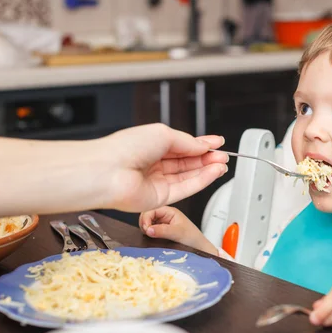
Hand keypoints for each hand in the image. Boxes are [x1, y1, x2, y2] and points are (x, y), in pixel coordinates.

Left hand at [102, 123, 228, 212]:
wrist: (107, 172)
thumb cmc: (124, 148)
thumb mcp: (163, 134)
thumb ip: (187, 142)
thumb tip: (203, 145)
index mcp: (151, 145)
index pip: (181, 146)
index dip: (201, 144)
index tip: (217, 143)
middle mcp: (153, 164)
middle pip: (187, 162)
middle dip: (207, 158)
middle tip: (223, 155)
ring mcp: (156, 182)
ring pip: (188, 176)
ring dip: (207, 170)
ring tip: (222, 163)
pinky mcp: (160, 198)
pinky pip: (185, 189)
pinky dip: (201, 181)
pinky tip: (213, 173)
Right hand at [139, 206, 218, 255]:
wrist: (198, 248)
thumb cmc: (192, 238)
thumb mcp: (178, 233)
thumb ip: (162, 230)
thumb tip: (148, 229)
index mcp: (169, 211)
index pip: (151, 209)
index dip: (146, 218)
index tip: (147, 229)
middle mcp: (164, 215)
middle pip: (146, 215)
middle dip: (144, 223)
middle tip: (147, 233)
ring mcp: (161, 223)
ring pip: (147, 223)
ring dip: (146, 229)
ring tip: (151, 236)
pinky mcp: (160, 231)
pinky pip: (149, 230)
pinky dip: (148, 234)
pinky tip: (152, 238)